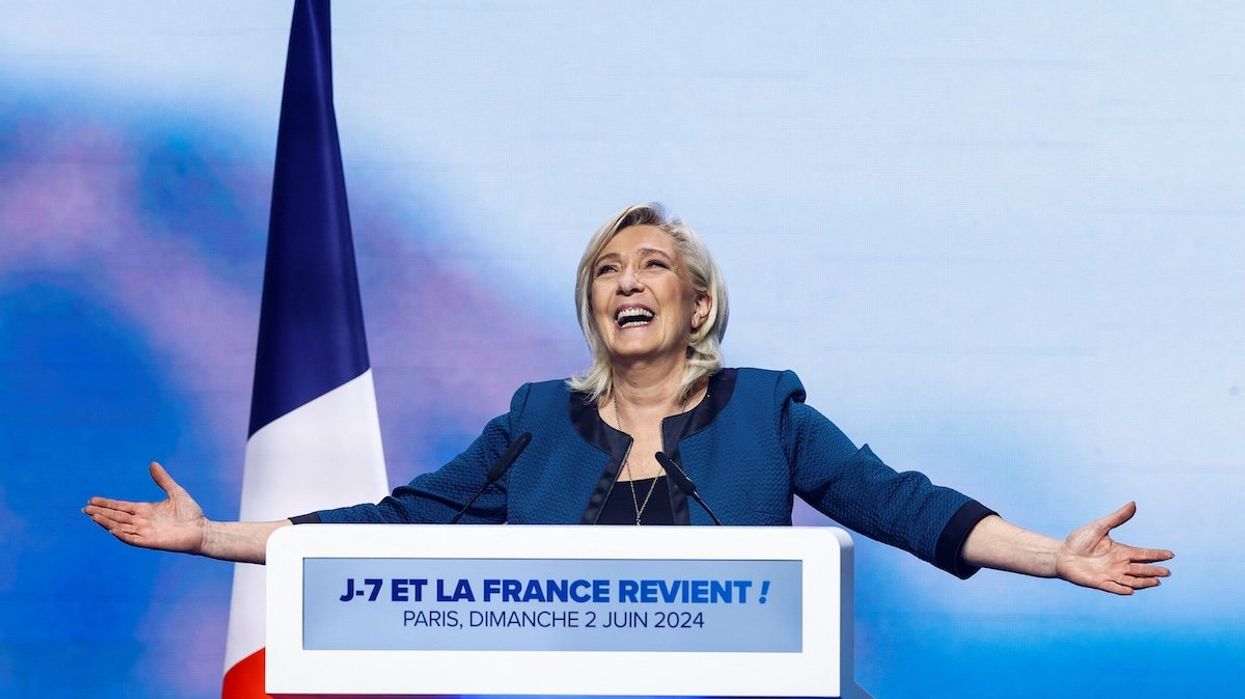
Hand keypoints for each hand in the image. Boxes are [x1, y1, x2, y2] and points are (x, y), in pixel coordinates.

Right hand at [83, 462, 206, 553]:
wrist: (202, 530)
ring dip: (107, 523)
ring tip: (93, 517)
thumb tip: (153, 464)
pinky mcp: (151, 542)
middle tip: (85, 509)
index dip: (107, 503)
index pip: (121, 507)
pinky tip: (112, 529)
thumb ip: (163, 480)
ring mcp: (145, 532)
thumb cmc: (190, 513)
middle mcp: (142, 522)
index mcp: (145, 510)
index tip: (92, 500)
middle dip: (101, 513)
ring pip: (121, 527)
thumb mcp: (175, 492)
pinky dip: (122, 535)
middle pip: (117, 516)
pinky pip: (133, 539)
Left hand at [1055, 502, 1172, 594]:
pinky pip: (1113, 587)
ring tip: (1156, 581)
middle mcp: (1119, 565)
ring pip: (1131, 580)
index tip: (1171, 554)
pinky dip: (1122, 589)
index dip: (1156, 555)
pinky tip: (1131, 590)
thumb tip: (1133, 503)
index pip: (1143, 554)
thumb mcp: (1099, 526)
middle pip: (1141, 569)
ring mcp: (1110, 575)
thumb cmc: (1080, 540)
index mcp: (1121, 552)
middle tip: (1167, 572)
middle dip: (1154, 570)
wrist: (1062, 553)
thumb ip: (1117, 518)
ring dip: (1143, 581)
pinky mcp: (1099, 582)